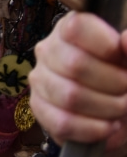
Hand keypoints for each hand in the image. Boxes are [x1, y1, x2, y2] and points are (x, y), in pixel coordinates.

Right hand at [29, 11, 126, 156]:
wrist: (117, 112)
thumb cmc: (123, 77)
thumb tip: (125, 40)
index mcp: (70, 29)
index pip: (76, 27)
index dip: (105, 45)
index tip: (123, 59)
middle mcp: (48, 49)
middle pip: (75, 64)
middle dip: (113, 83)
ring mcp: (39, 78)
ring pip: (69, 96)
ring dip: (106, 108)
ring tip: (120, 109)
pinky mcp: (38, 106)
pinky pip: (62, 122)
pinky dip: (92, 129)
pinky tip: (107, 126)